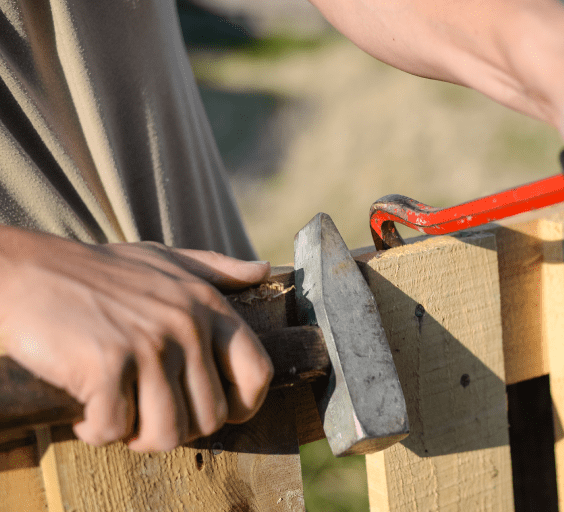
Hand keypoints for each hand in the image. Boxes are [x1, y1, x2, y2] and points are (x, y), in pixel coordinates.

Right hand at [0, 227, 273, 451]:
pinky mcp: (107, 364)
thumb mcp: (165, 259)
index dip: (242, 406)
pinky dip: (95, 429)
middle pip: (210, 418)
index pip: (258, 373)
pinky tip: (84, 408)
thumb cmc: (97, 271)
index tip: (213, 412)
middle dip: (176, 427)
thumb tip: (263, 270)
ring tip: (116, 412)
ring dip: (136, 436)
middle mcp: (186, 325)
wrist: (28, 269)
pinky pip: (115, 430)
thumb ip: (217, 269)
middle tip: (143, 411)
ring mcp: (149, 345)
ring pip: (167, 434)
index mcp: (207, 305)